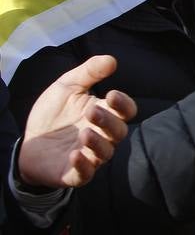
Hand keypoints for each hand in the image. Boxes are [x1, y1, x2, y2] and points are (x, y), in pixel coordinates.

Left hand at [18, 55, 136, 188]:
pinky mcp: (74, 173)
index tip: (112, 95)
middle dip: (109, 122)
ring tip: (84, 133)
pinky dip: (83, 166)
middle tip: (91, 112)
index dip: (124, 104)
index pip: (126, 112)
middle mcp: (103, 137)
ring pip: (106, 153)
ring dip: (98, 143)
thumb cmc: (53, 115)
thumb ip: (89, 73)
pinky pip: (85, 174)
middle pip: (119, 132)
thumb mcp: (67, 87)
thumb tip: (112, 59)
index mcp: (104, 115)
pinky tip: (75, 154)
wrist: (28, 143)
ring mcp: (91, 156)